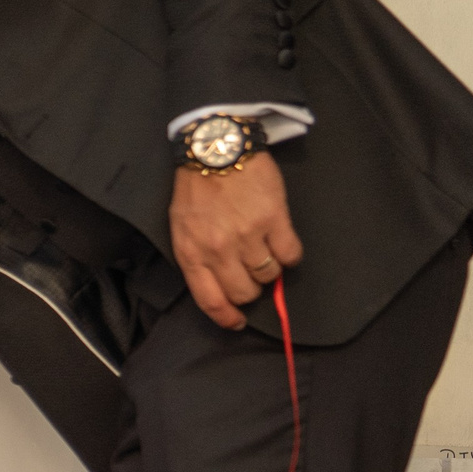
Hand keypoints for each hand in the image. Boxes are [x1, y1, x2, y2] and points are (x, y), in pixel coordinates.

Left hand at [170, 152, 302, 329]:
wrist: (216, 149)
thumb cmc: (197, 189)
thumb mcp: (182, 227)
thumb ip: (197, 256)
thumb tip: (219, 285)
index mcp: (192, 253)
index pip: (210, 300)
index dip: (226, 317)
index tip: (237, 322)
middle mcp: (218, 250)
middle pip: (244, 293)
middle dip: (251, 289)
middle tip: (251, 271)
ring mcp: (247, 236)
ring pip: (269, 276)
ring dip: (270, 269)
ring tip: (263, 249)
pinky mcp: (274, 220)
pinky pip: (291, 255)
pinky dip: (289, 254)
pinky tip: (280, 240)